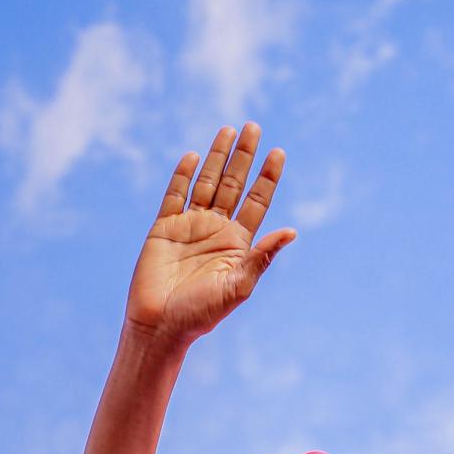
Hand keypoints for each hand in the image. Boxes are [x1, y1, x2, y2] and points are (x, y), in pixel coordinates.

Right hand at [125, 124, 295, 345]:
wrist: (161, 326)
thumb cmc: (202, 315)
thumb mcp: (238, 287)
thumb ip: (262, 258)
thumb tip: (292, 232)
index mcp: (237, 245)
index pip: (256, 203)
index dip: (267, 178)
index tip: (278, 152)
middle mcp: (216, 231)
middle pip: (233, 185)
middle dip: (243, 157)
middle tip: (254, 127)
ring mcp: (190, 227)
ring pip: (207, 183)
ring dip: (218, 157)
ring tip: (229, 130)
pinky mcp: (164, 228)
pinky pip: (175, 195)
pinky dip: (183, 175)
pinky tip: (195, 156)